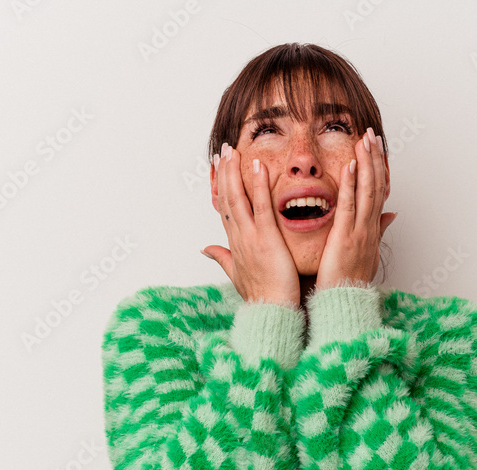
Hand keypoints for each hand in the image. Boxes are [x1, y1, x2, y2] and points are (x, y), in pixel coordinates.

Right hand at [202, 143, 300, 306]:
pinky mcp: (266, 238)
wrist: (272, 312)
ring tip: (234, 150)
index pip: (224, 209)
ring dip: (235, 172)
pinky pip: (261, 206)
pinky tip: (257, 165)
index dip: (220, 187)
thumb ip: (222, 258)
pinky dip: (258, 184)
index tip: (219, 169)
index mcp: (234, 244)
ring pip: (238, 198)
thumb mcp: (237, 274)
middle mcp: (238, 237)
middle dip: (225, 173)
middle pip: (227, 198)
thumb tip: (205, 249)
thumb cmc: (262, 296)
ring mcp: (250, 236)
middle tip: (223, 150)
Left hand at [316, 127, 397, 289]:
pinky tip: (349, 165)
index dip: (378, 168)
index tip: (376, 148)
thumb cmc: (350, 283)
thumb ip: (378, 230)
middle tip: (372, 134)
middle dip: (374, 158)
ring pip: (366, 191)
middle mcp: (370, 228)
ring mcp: (359, 232)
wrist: (345, 305)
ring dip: (365, 163)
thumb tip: (391, 214)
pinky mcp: (345, 238)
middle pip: (376, 186)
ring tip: (364, 140)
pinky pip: (349, 206)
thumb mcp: (369, 253)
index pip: (378, 192)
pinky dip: (350, 184)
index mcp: (372, 230)